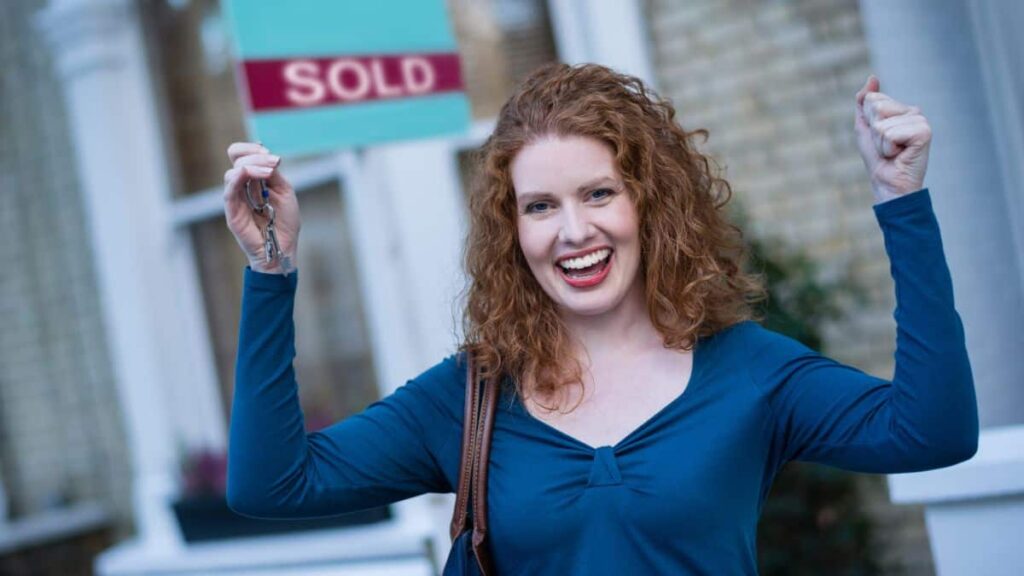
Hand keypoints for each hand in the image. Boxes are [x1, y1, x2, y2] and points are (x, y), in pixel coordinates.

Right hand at [223, 142, 300, 273]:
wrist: (283, 248)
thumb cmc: (284, 222)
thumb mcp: (284, 191)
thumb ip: (272, 174)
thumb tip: (264, 155)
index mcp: (252, 180)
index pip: (241, 155)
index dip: (252, 149)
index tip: (270, 154)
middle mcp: (241, 187)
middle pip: (236, 159)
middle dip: (255, 155)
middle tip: (274, 162)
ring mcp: (235, 199)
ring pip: (233, 173)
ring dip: (252, 166)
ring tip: (269, 172)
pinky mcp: (232, 212)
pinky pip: (229, 191)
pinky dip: (237, 178)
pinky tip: (248, 173)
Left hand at [854, 75, 931, 203]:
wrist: (888, 184)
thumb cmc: (878, 159)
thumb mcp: (865, 128)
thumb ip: (864, 102)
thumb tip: (872, 78)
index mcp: (902, 109)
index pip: (872, 99)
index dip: (868, 121)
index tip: (879, 137)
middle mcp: (914, 112)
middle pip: (876, 107)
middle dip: (873, 131)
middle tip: (885, 146)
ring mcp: (921, 121)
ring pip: (882, 123)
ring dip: (880, 143)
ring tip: (893, 152)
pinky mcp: (924, 133)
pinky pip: (890, 134)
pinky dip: (888, 148)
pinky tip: (900, 154)